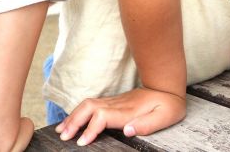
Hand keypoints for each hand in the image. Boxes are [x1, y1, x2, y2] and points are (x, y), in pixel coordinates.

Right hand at [55, 87, 185, 144]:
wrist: (168, 87)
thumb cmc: (168, 105)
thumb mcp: (165, 116)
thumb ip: (147, 124)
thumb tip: (128, 130)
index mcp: (128, 110)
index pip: (102, 116)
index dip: (90, 129)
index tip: (82, 142)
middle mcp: (117, 104)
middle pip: (89, 107)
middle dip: (74, 121)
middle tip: (63, 137)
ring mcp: (114, 101)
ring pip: (87, 104)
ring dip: (73, 116)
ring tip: (61, 130)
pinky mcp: (113, 102)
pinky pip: (91, 105)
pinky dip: (78, 113)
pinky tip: (71, 121)